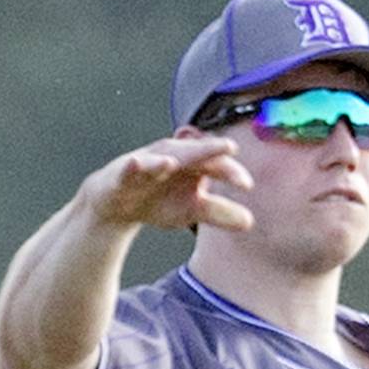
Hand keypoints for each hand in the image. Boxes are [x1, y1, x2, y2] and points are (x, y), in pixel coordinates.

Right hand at [80, 132, 253, 235]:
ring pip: (160, 156)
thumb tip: (250, 222)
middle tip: (230, 147)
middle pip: (193, 153)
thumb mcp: (191, 210)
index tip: (247, 185)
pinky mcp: (123, 174)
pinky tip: (136, 163)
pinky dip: (133, 165)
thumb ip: (218, 213)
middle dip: (210, 149)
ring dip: (169, 157)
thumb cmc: (159, 199)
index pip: (215, 164)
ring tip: (177, 161)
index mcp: (192, 165)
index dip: (231, 172)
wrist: (119, 204)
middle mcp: (172, 157)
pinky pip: (129, 168)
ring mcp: (147, 163)